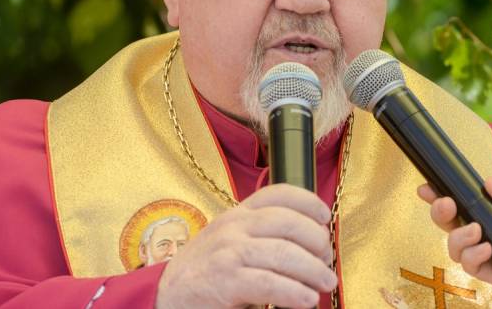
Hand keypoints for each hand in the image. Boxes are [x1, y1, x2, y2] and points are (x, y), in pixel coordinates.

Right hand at [156, 184, 336, 308]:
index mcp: (237, 214)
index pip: (277, 194)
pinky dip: (294, 292)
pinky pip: (270, 283)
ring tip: (325, 283)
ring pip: (284, 253)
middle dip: (316, 241)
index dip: (307, 201)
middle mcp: (233, 227)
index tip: (325, 217)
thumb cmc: (204, 273)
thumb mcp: (229, 242)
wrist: (164, 297)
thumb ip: (261, 236)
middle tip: (327, 261)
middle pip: (288, 222)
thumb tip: (310, 244)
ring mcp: (228, 252)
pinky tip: (307, 300)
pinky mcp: (225, 282)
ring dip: (313, 270)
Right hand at [418, 181, 491, 308]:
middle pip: (454, 224)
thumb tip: (488, 185)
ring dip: (457, 237)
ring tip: (475, 230)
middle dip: (440, 213)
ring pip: (458, 248)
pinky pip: (477, 269)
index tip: (428, 185)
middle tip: (444, 203)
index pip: (468, 200)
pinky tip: (486, 247)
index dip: (445, 193)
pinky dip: (474, 257)